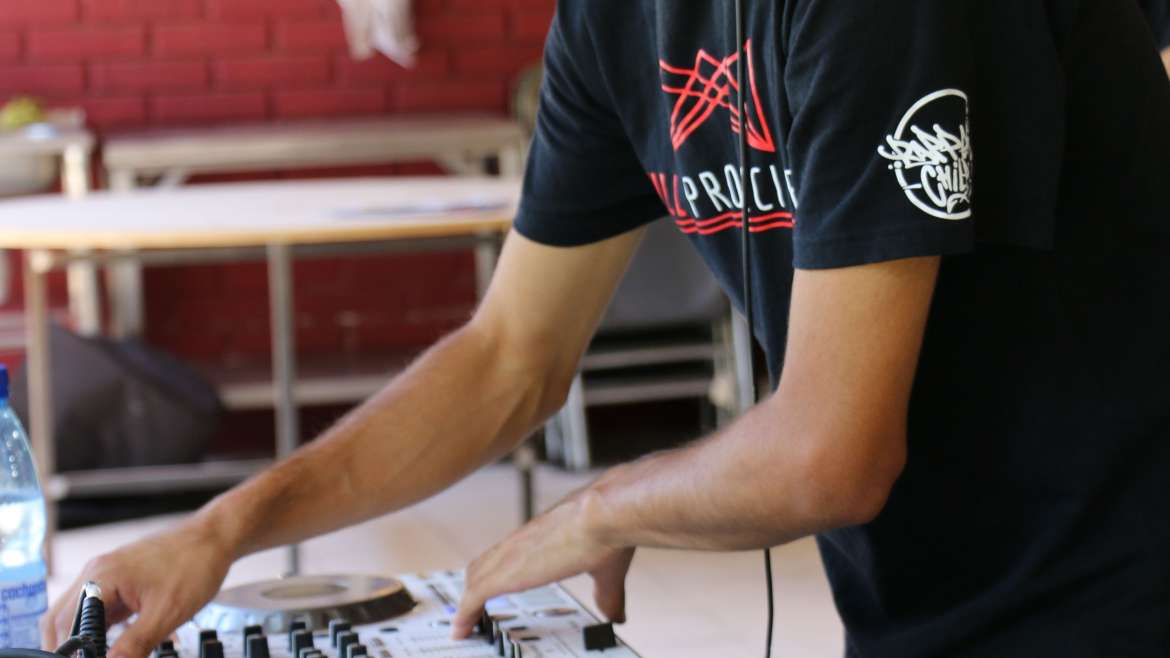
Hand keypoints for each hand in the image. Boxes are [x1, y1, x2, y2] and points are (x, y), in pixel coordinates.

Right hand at [41, 519, 232, 657]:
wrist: (216, 537)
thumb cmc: (196, 564)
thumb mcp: (167, 613)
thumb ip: (135, 644)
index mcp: (101, 577)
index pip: (65, 625)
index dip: (69, 651)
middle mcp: (97, 572)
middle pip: (61, 618)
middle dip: (67, 646)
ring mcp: (107, 573)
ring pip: (78, 612)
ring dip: (82, 636)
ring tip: (100, 652)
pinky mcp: (120, 578)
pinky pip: (97, 606)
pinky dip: (97, 626)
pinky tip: (112, 642)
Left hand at [452, 492, 634, 638]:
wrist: (605, 515)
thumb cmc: (607, 530)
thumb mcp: (604, 570)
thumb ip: (607, 595)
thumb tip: (615, 615)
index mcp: (541, 536)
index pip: (506, 554)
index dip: (494, 573)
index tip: (490, 588)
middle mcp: (520, 542)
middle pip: (482, 564)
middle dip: (473, 588)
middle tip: (470, 609)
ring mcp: (510, 555)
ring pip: (474, 577)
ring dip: (467, 601)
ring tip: (463, 623)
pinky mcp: (507, 573)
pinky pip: (474, 596)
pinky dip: (465, 614)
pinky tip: (461, 629)